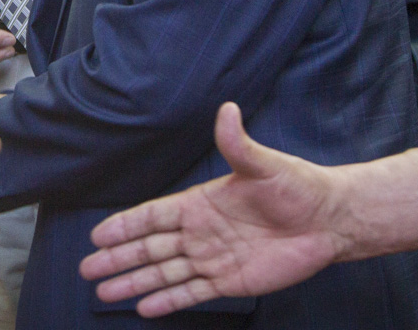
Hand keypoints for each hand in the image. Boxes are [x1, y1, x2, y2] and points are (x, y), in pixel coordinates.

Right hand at [80, 103, 345, 316]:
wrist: (329, 219)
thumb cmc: (297, 186)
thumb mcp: (265, 163)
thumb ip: (238, 143)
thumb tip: (227, 110)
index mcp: (201, 202)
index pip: (154, 215)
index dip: (126, 225)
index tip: (99, 234)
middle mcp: (200, 232)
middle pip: (150, 247)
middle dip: (119, 258)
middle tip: (89, 268)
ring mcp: (213, 258)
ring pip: (165, 273)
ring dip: (136, 282)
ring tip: (106, 292)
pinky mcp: (231, 282)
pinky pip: (192, 293)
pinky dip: (168, 301)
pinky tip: (145, 307)